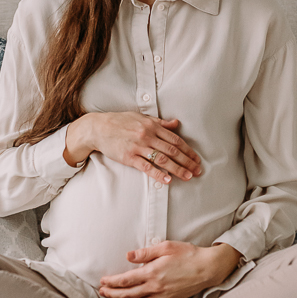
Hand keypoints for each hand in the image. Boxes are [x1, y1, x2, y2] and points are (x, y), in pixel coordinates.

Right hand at [64, 112, 201, 185]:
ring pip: (162, 159)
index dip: (188, 150)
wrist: (98, 128)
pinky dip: (157, 173)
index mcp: (152, 126)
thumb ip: (160, 122)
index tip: (196, 159)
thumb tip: (176, 123)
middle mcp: (147, 136)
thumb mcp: (141, 117)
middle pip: (172, 150)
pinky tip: (167, 180)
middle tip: (198, 170)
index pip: (175, 139)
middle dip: (187, 161)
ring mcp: (138, 147)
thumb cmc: (120, 121)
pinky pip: (146, 167)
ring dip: (177, 169)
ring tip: (188, 176)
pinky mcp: (129, 157)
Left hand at [98, 242, 240, 297]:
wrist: (207, 268)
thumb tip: (128, 256)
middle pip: (127, 295)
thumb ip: (145, 253)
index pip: (125, 280)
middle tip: (102, 293)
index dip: (111, 282)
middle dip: (112, 295)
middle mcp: (155, 288)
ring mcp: (162, 297)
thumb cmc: (188, 255)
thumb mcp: (165, 247)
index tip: (103, 281)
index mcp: (152, 273)